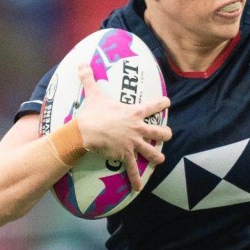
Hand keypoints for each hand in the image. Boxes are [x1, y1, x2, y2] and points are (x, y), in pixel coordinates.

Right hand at [74, 63, 172, 190]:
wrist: (86, 131)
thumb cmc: (92, 113)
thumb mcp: (94, 93)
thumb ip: (89, 78)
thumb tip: (81, 62)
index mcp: (133, 113)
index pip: (153, 106)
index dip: (162, 103)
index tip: (168, 102)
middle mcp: (138, 128)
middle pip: (159, 132)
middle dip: (165, 134)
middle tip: (167, 135)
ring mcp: (133, 143)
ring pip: (151, 151)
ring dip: (157, 156)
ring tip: (161, 159)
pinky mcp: (126, 155)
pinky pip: (133, 169)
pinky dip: (136, 179)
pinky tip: (139, 188)